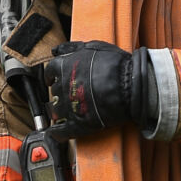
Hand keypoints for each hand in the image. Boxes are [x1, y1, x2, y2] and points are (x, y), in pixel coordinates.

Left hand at [40, 41, 154, 139]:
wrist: (131, 85)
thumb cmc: (116, 64)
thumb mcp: (93, 47)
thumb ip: (72, 47)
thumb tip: (56, 50)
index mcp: (64, 67)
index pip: (49, 71)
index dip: (51, 76)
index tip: (52, 79)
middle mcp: (63, 87)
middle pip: (53, 92)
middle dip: (58, 94)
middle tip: (66, 95)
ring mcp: (70, 107)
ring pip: (54, 112)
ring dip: (56, 112)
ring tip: (61, 112)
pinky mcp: (79, 124)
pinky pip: (62, 132)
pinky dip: (57, 133)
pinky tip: (55, 132)